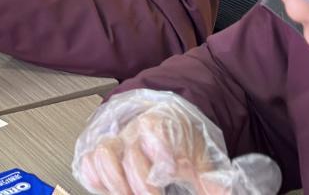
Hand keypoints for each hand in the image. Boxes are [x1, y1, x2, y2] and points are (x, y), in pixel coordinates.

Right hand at [74, 90, 281, 194]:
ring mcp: (114, 141)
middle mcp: (132, 131)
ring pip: (102, 154)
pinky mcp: (102, 153)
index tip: (171, 170)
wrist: (165, 121)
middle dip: (140, 182)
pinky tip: (108, 190)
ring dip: (114, 181)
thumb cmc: (181, 139)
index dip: (161, 152)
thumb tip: (221, 194)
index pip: (154, 131)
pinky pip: (87, 161)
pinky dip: (94, 178)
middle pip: (128, 150)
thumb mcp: (202, 155)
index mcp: (159, 125)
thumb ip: (212, 179)